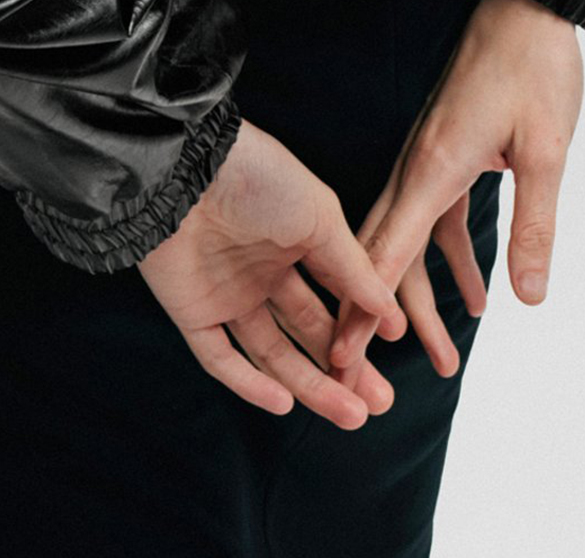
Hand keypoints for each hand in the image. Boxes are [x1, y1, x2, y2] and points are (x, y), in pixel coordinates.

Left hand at [137, 115, 407, 430]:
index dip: (362, 321)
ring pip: (272, 353)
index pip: (334, 293)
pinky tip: (286, 404)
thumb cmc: (259, 178)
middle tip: (380, 403)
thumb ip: (352, 267)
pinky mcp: (193, 312)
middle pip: (308, 331)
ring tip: (351, 415)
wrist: (187, 170)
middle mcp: (263, 270)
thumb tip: (390, 310)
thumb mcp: (320, 215)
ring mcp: (228, 294)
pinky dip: (251, 385)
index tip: (397, 343)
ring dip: (310, 386)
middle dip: (344, 368)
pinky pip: (221, 358)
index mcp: (294, 240)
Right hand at [324, 0, 583, 389]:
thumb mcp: (546, 150)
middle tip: (369, 380)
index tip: (339, 357)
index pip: (385, 253)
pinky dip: (450, 258)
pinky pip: (437, 218)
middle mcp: (420, 165)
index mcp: (433, 167)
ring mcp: (430, 158)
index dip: (361, 308)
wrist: (528, 1)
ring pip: (410, 241)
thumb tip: (529, 298)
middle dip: (378, 318)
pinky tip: (479, 294)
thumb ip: (535, 226)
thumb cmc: (534, 65)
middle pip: (385, 255)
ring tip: (448, 357)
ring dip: (425, 297)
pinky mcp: (448, 151)